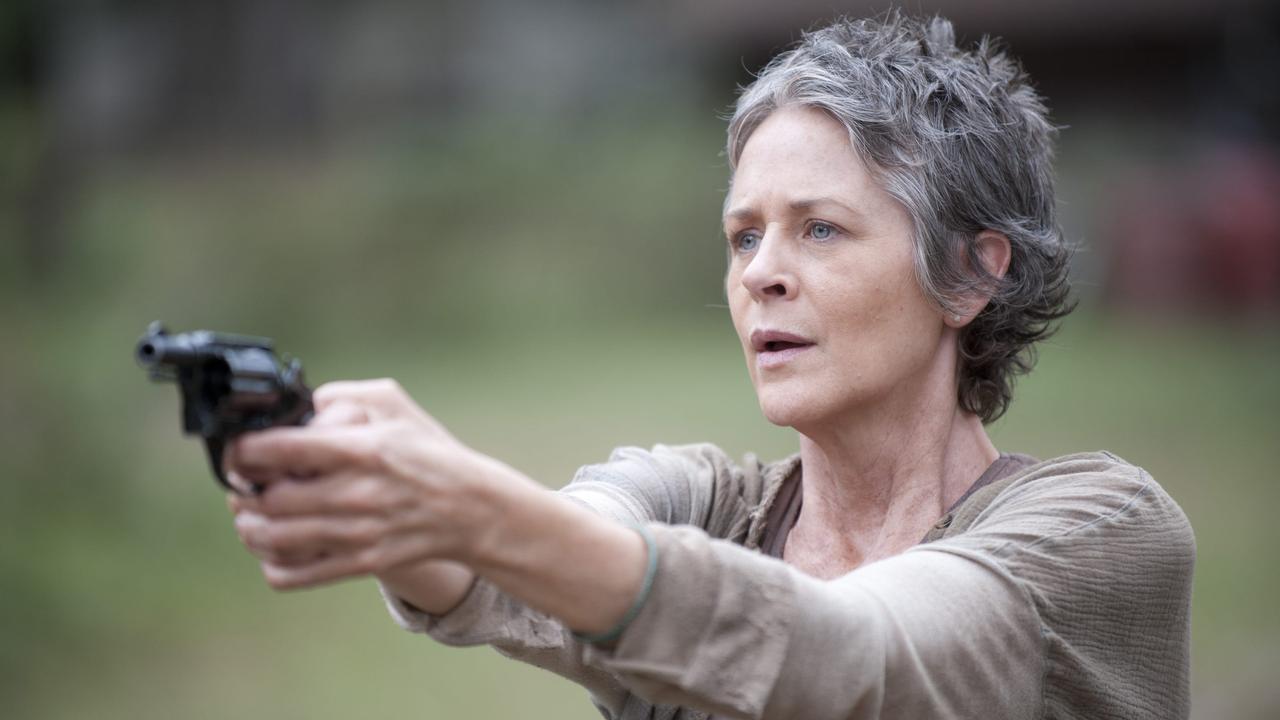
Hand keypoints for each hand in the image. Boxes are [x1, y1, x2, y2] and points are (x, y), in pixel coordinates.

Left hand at [226, 378, 499, 596]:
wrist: (470, 508)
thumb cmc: (427, 453)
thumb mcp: (393, 407)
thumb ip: (341, 397)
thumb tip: (297, 409)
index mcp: (363, 449)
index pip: (282, 449)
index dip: (245, 450)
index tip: (240, 450)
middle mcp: (357, 494)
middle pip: (269, 500)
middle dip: (244, 491)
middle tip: (245, 484)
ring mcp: (358, 534)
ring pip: (273, 539)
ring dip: (250, 527)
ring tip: (252, 515)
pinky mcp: (360, 564)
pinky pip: (292, 575)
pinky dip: (270, 563)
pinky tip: (276, 546)